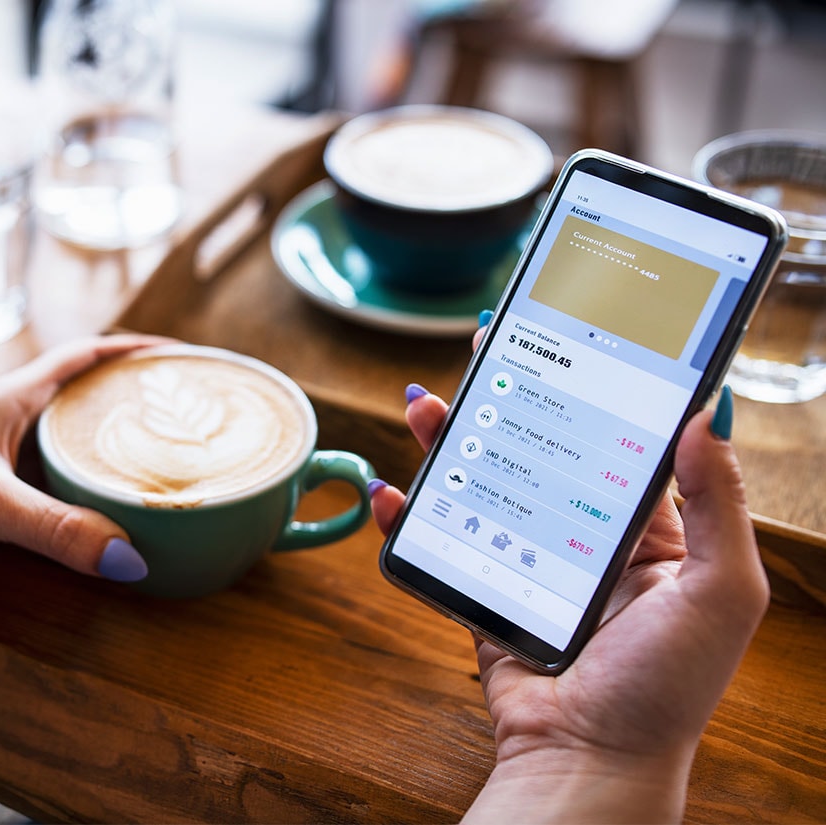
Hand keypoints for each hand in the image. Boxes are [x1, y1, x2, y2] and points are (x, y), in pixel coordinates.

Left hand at [0, 334, 170, 613]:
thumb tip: (132, 557)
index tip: (190, 357)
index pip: (84, 358)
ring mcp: (6, 473)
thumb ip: (55, 528)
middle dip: (143, 408)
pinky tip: (129, 524)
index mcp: (8, 402)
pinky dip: (99, 508)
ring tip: (182, 472)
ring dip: (123, 462)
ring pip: (80, 458)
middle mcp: (11, 429)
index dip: (137, 351)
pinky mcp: (0, 515)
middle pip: (91, 407)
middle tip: (203, 421)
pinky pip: (65, 503)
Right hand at [368, 328, 767, 821]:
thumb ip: (720, 505)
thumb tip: (705, 418)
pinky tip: (391, 492)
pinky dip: (405, 519)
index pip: (619, 443)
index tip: (569, 336)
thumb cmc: (668, 690)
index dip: (594, 387)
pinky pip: (438, 548)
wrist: (589, 763)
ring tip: (422, 406)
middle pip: (540, 451)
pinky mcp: (482, 601)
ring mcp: (530, 572)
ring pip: (483, 488)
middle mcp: (588, 547)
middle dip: (509, 398)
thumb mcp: (722, 592)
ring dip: (449, 444)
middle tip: (485, 345)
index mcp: (655, 539)